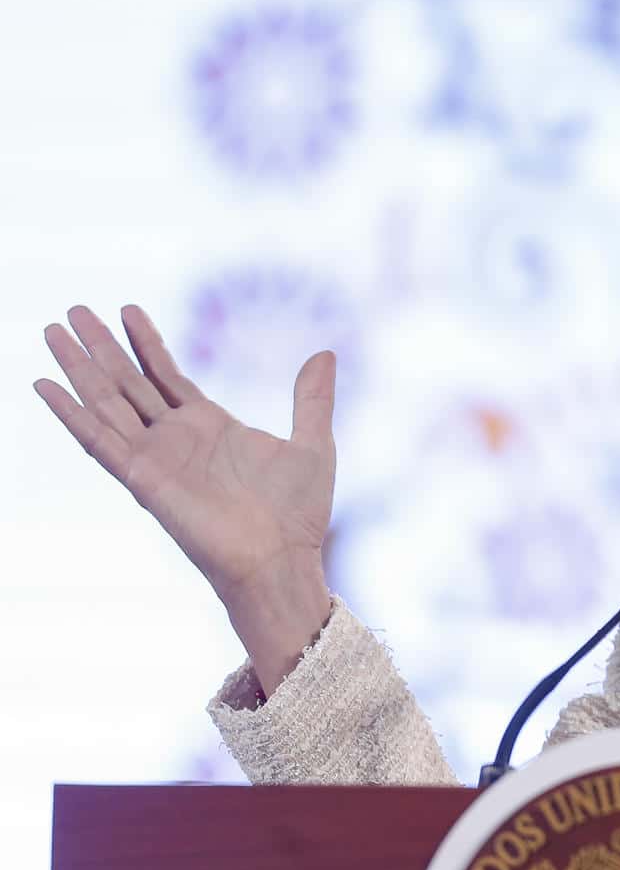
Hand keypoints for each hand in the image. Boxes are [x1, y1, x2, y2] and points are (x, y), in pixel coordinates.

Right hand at [33, 304, 337, 690]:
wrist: (282, 560)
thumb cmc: (298, 515)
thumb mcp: (314, 444)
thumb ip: (312, 399)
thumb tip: (326, 354)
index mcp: (211, 427)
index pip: (166, 376)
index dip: (146, 342)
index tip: (126, 308)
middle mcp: (176, 439)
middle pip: (128, 382)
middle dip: (101, 346)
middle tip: (73, 310)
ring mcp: (156, 457)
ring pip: (106, 401)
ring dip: (78, 367)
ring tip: (52, 330)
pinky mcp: (142, 479)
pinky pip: (98, 439)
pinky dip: (70, 412)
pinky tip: (44, 385)